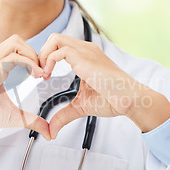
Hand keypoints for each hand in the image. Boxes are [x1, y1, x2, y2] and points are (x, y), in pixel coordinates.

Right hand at [0, 35, 50, 149]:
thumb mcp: (13, 116)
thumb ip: (31, 120)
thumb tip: (48, 131)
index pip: (17, 48)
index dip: (33, 58)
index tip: (42, 75)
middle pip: (17, 40)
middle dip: (35, 53)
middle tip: (43, 72)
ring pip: (15, 42)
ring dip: (32, 55)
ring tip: (40, 73)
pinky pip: (12, 57)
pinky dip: (28, 63)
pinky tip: (35, 75)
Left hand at [38, 33, 169, 138]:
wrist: (130, 100)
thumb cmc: (113, 100)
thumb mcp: (81, 107)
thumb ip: (64, 115)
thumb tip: (51, 131)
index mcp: (84, 56)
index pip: (59, 45)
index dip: (46, 58)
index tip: (42, 76)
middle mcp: (84, 49)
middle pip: (54, 38)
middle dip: (41, 54)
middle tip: (39, 74)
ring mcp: (85, 51)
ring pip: (55, 39)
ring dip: (43, 56)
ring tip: (42, 74)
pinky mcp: (85, 58)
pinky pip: (59, 50)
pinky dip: (48, 61)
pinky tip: (48, 75)